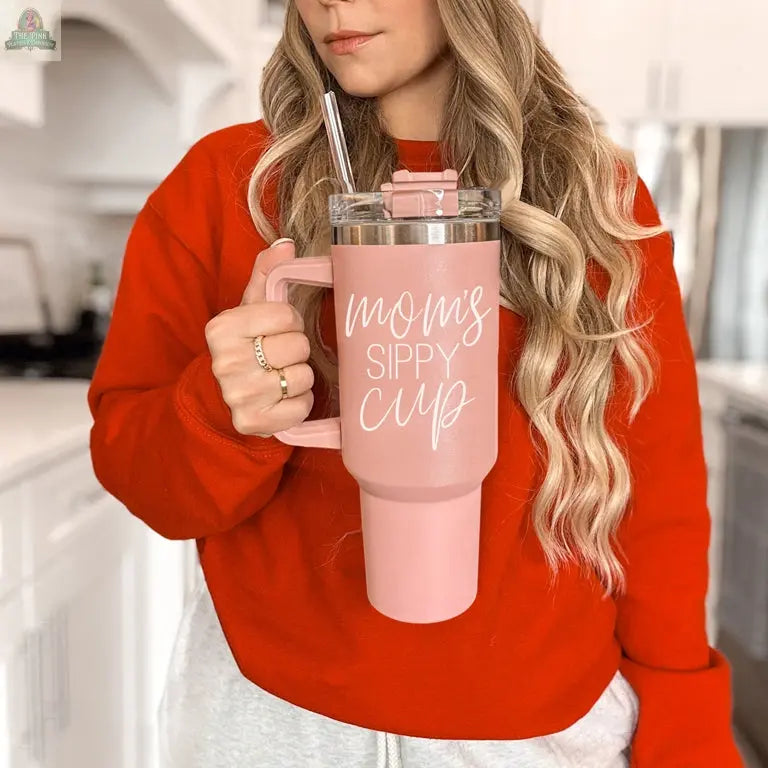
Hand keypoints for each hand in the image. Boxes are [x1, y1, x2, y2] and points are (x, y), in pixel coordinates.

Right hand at [204, 238, 313, 436]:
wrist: (222, 396)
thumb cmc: (244, 346)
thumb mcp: (250, 308)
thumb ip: (267, 274)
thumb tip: (286, 245)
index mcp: (222, 328)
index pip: (287, 315)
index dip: (290, 322)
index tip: (276, 330)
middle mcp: (226, 363)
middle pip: (297, 345)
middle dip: (296, 349)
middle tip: (279, 355)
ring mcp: (239, 396)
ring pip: (303, 376)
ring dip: (300, 377)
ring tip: (281, 375)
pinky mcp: (254, 423)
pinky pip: (302, 406)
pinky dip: (300, 403)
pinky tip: (282, 398)